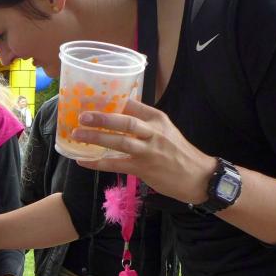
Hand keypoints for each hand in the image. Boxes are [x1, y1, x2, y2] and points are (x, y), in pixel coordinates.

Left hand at [72, 100, 215, 204]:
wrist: (197, 177)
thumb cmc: (178, 153)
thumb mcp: (165, 130)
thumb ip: (145, 121)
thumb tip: (120, 110)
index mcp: (157, 119)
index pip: (133, 105)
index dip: (112, 101)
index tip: (92, 98)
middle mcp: (153, 132)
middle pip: (125, 121)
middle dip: (102, 118)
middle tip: (82, 116)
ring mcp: (148, 151)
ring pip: (119, 142)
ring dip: (96, 138)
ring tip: (77, 134)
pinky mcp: (143, 169)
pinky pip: (115, 164)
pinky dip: (97, 163)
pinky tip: (83, 160)